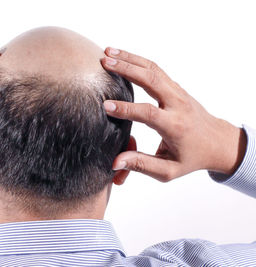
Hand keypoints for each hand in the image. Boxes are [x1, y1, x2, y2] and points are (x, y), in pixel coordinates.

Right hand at [101, 48, 246, 182]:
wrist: (218, 143)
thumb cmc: (192, 158)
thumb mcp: (168, 170)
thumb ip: (141, 165)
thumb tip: (115, 163)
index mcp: (175, 126)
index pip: (148, 113)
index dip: (126, 108)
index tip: (105, 105)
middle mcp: (177, 104)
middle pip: (151, 80)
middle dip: (126, 69)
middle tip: (104, 63)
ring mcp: (177, 92)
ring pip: (153, 69)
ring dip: (130, 59)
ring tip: (108, 52)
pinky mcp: (175, 87)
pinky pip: (155, 70)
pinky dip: (137, 61)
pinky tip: (122, 56)